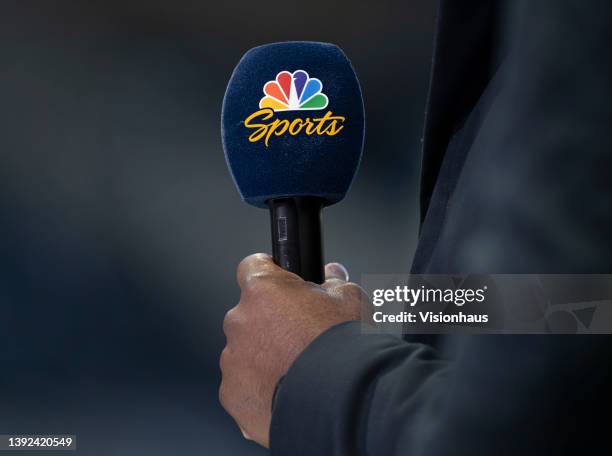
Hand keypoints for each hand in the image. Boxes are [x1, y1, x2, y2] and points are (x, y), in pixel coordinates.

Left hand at [219, 253, 364, 447]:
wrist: (337, 400)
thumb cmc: (342, 346)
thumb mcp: (350, 300)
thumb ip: (335, 282)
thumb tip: (332, 274)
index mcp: (262, 289)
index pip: (252, 266)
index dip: (269, 273)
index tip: (281, 282)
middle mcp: (239, 320)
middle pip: (249, 314)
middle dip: (270, 323)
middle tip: (299, 338)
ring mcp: (232, 360)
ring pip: (245, 352)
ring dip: (263, 357)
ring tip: (296, 372)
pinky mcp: (233, 394)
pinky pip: (243, 386)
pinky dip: (259, 389)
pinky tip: (286, 394)